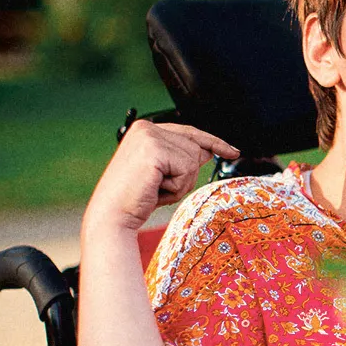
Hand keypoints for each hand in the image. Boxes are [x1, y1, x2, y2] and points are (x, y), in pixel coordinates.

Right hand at [86, 120, 241, 233]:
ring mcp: (149, 137)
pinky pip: (187, 168)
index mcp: (145, 129)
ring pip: (193, 159)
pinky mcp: (154, 150)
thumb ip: (182, 158)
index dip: (214, 142)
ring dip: (180, 182)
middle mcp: (146, 128)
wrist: (112, 217)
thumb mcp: (163, 174)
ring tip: (155, 189)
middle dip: (185, 174)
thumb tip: (208, 150)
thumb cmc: (134, 199)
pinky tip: (155, 189)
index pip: (190, 132)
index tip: (233, 152)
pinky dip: (176, 186)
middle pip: (195, 147)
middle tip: (158, 187)